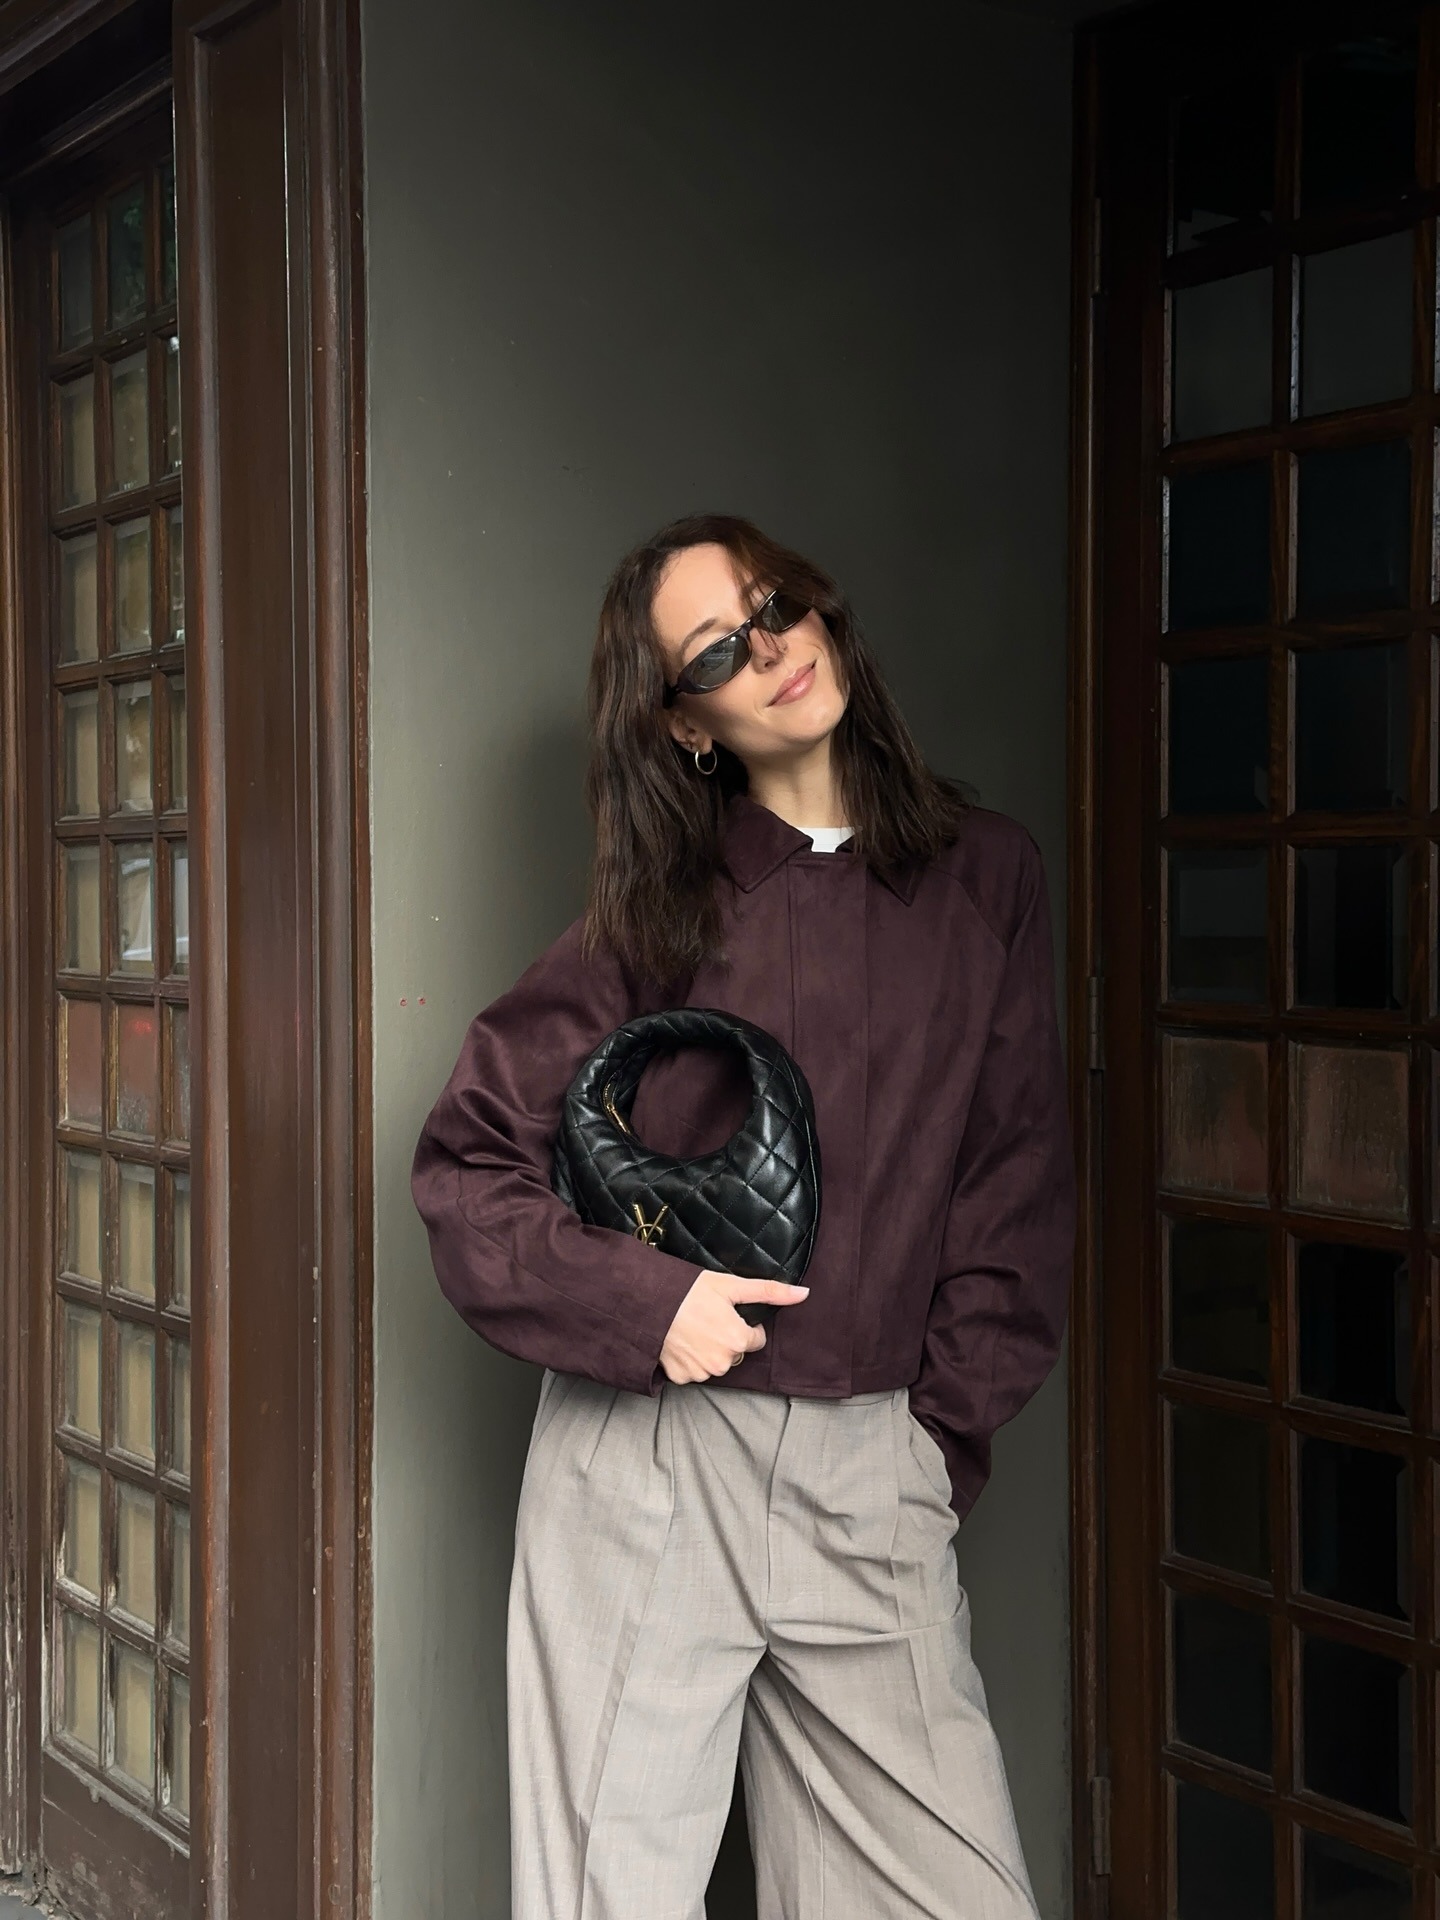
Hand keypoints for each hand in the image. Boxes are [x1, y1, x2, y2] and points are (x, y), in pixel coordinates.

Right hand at [659, 1270, 809, 1383]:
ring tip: (693, 1328)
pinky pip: (695, 1371)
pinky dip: (690, 1360)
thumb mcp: (731, 1285)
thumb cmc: (688, 1291)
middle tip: (707, 1318)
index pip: (756, 1339)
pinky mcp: (682, 1378)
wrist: (647, 1302)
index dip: (744, 1324)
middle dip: (727, 1338)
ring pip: (716, 1363)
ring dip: (709, 1350)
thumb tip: (804, 1293)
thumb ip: (770, 1291)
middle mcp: (722, 1362)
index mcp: (738, 1340)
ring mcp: (701, 1372)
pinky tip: (682, 1341)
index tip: (727, 1312)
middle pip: (736, 1352)